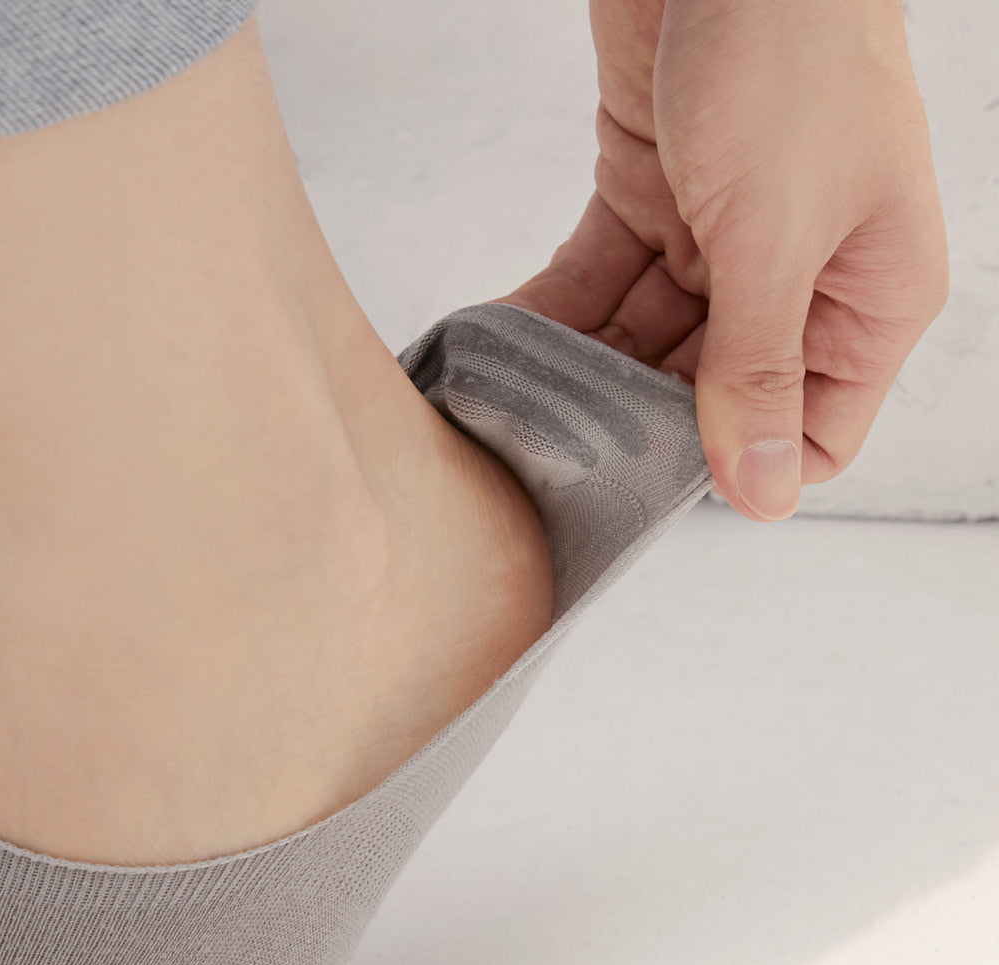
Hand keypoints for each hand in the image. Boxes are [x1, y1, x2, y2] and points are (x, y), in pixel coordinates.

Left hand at [500, 0, 948, 520]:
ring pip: (648, 338)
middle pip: (715, 389)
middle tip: (567, 442)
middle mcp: (799, 279)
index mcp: (867, 299)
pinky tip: (513, 334)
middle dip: (644, 413)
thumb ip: (759, 367)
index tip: (660, 478)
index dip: (743, 462)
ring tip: (524, 395)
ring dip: (588, 362)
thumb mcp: (778, 237)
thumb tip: (764, 491)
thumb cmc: (791, 57)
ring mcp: (722, 241)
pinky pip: (603, 277)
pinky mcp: (655, 199)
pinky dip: (560, 304)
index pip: (813, 429)